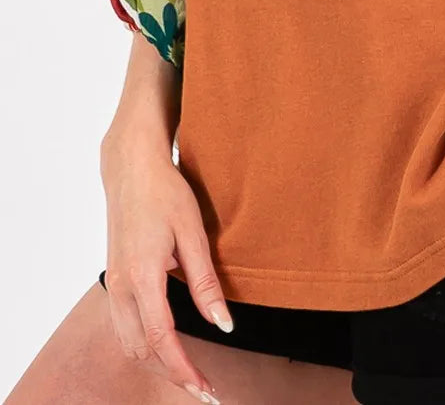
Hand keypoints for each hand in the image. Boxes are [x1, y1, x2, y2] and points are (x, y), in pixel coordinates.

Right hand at [99, 131, 232, 403]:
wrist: (131, 169)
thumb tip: (223, 324)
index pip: (162, 339)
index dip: (185, 370)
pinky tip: (168, 346)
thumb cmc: (165, 193)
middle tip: (205, 388)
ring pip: (130, 343)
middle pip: (142, 351)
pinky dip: (145, 345)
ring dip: (158, 363)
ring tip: (190, 373)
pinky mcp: (114, 280)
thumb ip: (206, 282)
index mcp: (142, 277)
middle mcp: (121, 288)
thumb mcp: (193, 233)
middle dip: (172, 374)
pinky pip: (125, 327)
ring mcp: (113, 285)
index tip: (207, 390)